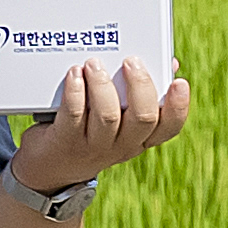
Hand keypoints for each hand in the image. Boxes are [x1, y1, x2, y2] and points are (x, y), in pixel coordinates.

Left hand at [7, 59, 191, 203]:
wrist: (49, 166)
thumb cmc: (89, 129)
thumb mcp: (118, 116)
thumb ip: (140, 90)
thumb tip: (168, 61)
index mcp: (141, 138)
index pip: (169, 127)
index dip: (179, 106)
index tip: (178, 82)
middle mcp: (123, 146)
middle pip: (143, 118)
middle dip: (140, 85)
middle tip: (131, 61)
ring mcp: (94, 147)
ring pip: (108, 116)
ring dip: (102, 85)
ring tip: (93, 63)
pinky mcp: (66, 142)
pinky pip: (74, 115)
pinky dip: (75, 91)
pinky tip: (74, 74)